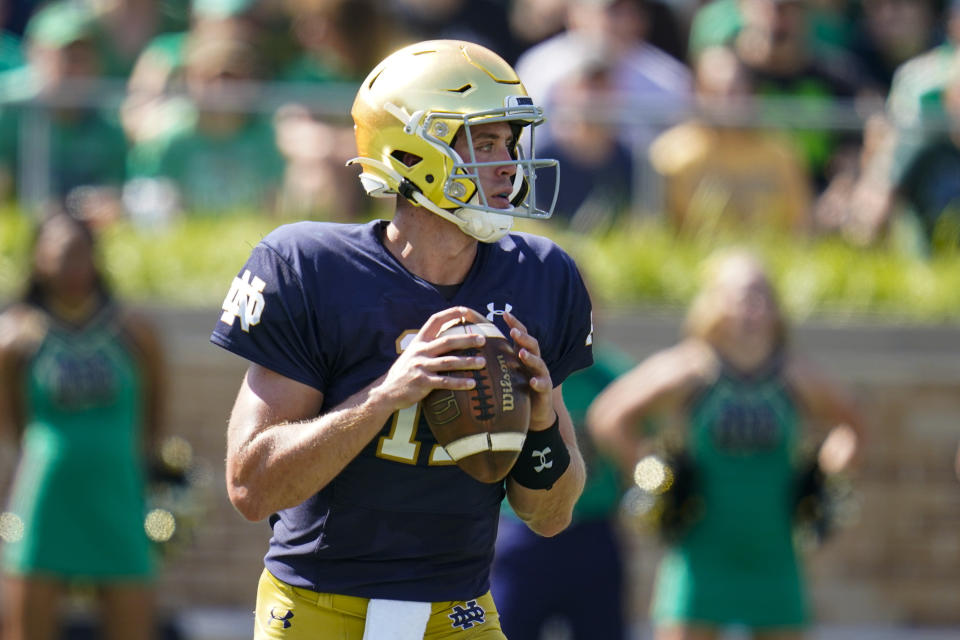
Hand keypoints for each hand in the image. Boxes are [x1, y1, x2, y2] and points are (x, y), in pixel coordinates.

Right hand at [375, 306, 488, 411]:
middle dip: (466, 339)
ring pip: (448, 362)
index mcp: (419, 341)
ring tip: (483, 362)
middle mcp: (420, 351)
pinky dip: (459, 382)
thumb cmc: (406, 372)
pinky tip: (472, 384)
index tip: (466, 311)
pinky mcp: (422, 382)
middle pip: (447, 341)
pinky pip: (444, 382)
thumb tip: (452, 340)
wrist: (386, 391)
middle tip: (483, 340)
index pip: (435, 321)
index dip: (450, 314)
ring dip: (467, 362)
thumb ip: (429, 346)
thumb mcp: (414, 354)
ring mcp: (421, 366)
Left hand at [503, 311, 553, 430]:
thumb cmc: (516, 389)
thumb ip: (495, 359)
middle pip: (532, 345)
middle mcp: (534, 362)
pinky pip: (543, 384)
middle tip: (513, 331)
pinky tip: (532, 382)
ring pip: (539, 363)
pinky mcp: (545, 390)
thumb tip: (472, 346)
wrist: (533, 414)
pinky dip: (538, 382)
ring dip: (530, 357)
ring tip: (522, 353)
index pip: (521, 336)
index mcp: (523, 355)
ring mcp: (541, 375)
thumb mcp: (506, 372)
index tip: (506, 314)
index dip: (515, 324)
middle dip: (523, 337)